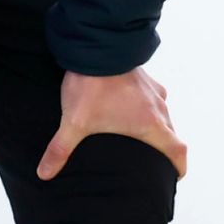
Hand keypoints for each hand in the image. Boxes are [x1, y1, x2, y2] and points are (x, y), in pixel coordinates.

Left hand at [39, 67, 186, 179]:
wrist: (97, 45)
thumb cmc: (92, 85)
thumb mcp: (74, 121)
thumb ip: (60, 149)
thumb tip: (44, 174)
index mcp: (151, 124)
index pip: (177, 151)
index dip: (179, 167)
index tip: (175, 177)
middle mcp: (159, 108)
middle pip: (171, 135)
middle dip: (166, 150)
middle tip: (153, 163)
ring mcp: (154, 91)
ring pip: (164, 115)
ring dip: (158, 128)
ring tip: (141, 137)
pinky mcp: (145, 78)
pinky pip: (154, 98)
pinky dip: (149, 109)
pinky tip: (131, 109)